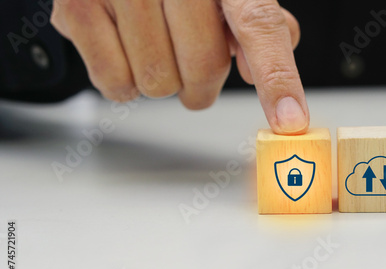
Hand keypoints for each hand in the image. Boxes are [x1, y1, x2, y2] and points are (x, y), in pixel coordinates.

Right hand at [51, 0, 308, 133]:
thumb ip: (255, 23)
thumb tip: (256, 71)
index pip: (258, 25)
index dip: (277, 78)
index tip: (290, 122)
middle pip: (203, 70)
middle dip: (202, 81)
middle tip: (190, 61)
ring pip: (158, 84)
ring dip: (163, 80)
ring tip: (155, 45)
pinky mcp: (77, 7)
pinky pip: (115, 85)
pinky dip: (125, 82)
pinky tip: (125, 49)